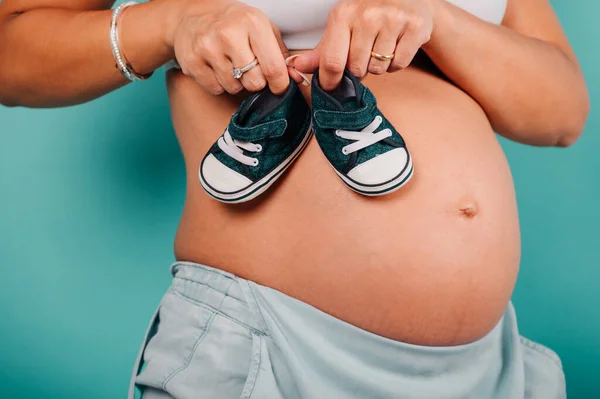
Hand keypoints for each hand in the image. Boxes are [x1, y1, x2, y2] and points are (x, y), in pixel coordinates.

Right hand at [164, 0, 301, 94]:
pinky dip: (220, 84)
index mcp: (252, 23)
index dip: (280, 84)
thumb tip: (297, 79)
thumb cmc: (234, 24)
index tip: (279, 86)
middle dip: (257, 82)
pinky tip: (217, 68)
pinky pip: (216, 89)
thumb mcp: (261, 28)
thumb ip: (280, 53)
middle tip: (250, 70)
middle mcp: (229, 34)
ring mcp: (208, 48)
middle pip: (255, 82)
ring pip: (235, 88)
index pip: (273, 67)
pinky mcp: (192, 61)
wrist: (192, 17)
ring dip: (237, 83)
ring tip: (232, 65)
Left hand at [293, 0, 434, 89]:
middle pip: (357, 69)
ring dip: (378, 66)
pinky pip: (398, 65)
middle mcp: (367, 15)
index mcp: (342, 14)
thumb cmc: (366, 17)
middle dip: (359, 70)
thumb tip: (294, 67)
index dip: (331, 81)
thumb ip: (319, 53)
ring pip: (378, 69)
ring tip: (380, 47)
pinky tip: (395, 46)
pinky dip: (396, 63)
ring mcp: (392, 19)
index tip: (332, 85)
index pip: (332, 62)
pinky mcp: (414, 27)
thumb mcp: (340, 29)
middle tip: (364, 53)